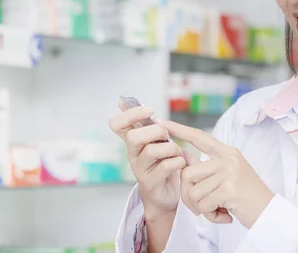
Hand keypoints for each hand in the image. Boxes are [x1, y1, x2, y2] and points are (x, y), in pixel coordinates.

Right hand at [109, 104, 185, 220]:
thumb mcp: (153, 140)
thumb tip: (123, 101)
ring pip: (151, 151)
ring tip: (177, 152)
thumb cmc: (161, 162)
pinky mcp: (150, 183)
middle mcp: (132, 154)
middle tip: (166, 136)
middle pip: (133, 137)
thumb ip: (144, 123)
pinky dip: (178, 162)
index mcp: (132, 141)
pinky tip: (181, 163)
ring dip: (171, 148)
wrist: (165, 195)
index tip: (149, 110)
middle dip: (155, 131)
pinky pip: (165, 167)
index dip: (130, 114)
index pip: (116, 124)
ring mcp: (139, 169)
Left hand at [160, 120, 274, 228]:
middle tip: (204, 207)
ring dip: (202, 208)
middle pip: (187, 174)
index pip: (198, 137)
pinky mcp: (229, 189)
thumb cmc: (247, 197)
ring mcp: (229, 172)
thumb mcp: (228, 176)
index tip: (161, 122)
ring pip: (193, 192)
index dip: (179, 129)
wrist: (269, 213)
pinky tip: (225, 214)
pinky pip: (203, 204)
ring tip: (220, 209)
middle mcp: (228, 159)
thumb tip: (182, 157)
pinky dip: (211, 215)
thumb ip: (207, 167)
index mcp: (228, 152)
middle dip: (189, 196)